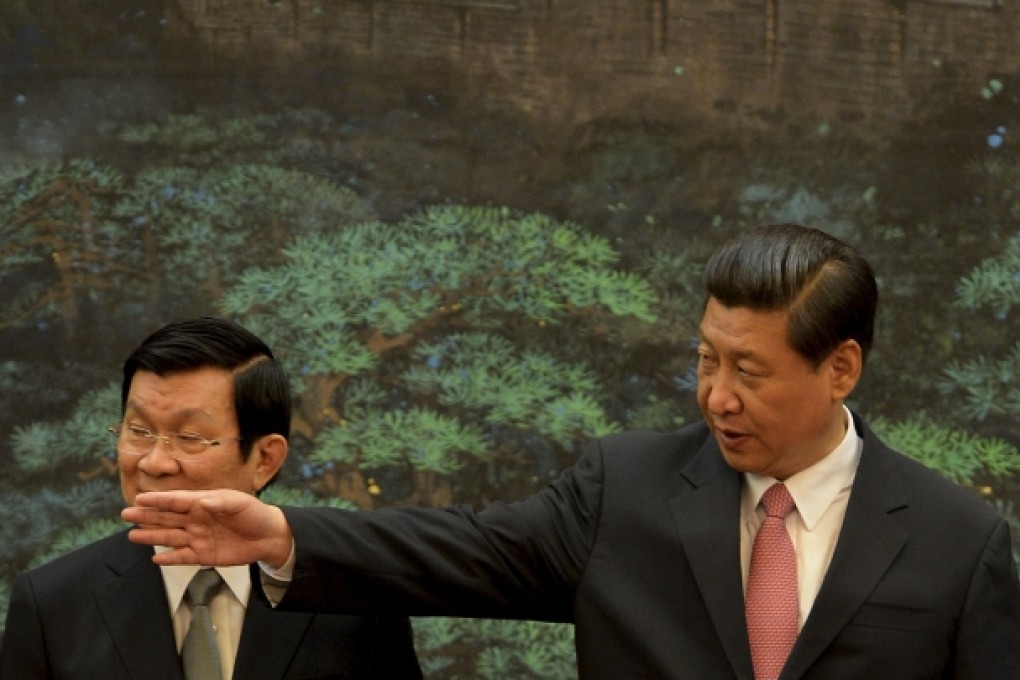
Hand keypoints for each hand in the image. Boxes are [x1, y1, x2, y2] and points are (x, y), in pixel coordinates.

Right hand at [121, 489, 293, 567]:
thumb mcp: (240, 504)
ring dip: (151, 536)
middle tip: (125, 514)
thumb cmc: (253, 514)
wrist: (268, 537)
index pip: (176, 501)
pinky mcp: (203, 555)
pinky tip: (155, 558)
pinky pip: (182, 557)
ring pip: (170, 537)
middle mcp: (196, 519)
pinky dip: (169, 558)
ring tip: (132, 535)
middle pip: (167, 517)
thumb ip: (220, 502)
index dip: (158, 500)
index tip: (140, 498)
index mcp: (203, 503)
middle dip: (147, 516)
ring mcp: (197, 537)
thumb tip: (201, 502)